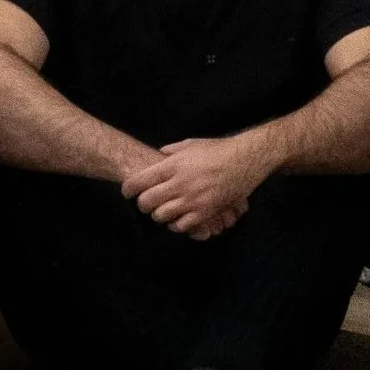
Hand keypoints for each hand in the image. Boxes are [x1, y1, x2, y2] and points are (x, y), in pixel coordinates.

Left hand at [123, 132, 266, 238]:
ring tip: (161, 210)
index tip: (126, 191)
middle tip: (144, 203)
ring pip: (162, 216)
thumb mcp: (191, 144)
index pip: (141, 181)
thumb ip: (172, 151)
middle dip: (142, 204)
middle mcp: (179, 184)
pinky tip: (178, 218)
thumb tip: (159, 155)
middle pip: (148, 202)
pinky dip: (176, 224)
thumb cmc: (216, 150)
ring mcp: (192, 200)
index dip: (129, 189)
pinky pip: (181, 225)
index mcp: (173, 165)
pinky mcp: (204, 212)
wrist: (244, 161)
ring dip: (158, 214)